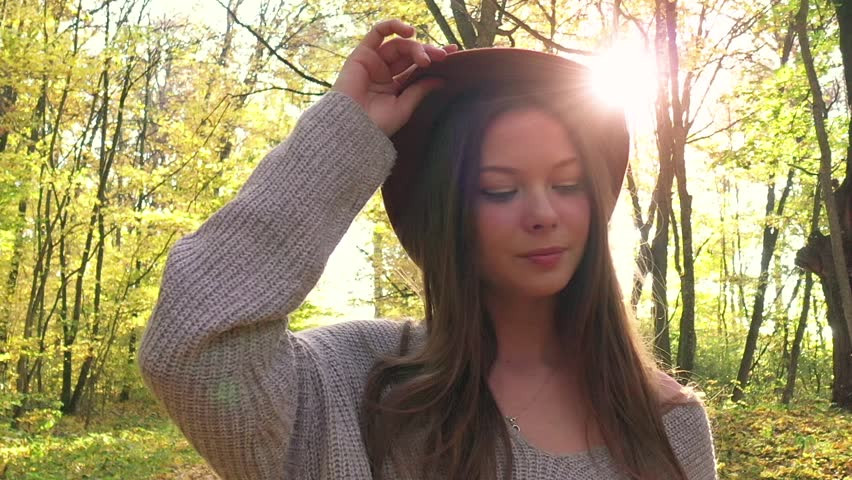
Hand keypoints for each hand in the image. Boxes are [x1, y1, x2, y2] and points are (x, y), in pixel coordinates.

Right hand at [331, 19, 457, 136]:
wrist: (352, 127)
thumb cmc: (377, 124)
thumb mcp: (404, 107)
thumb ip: (420, 89)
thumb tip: (440, 79)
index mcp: (395, 87)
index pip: (417, 67)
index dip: (434, 58)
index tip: (454, 54)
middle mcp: (385, 72)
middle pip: (411, 54)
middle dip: (428, 52)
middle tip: (442, 57)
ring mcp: (374, 62)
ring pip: (399, 45)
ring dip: (415, 46)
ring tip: (426, 57)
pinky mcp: (362, 54)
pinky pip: (377, 33)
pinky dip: (392, 26)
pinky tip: (409, 31)